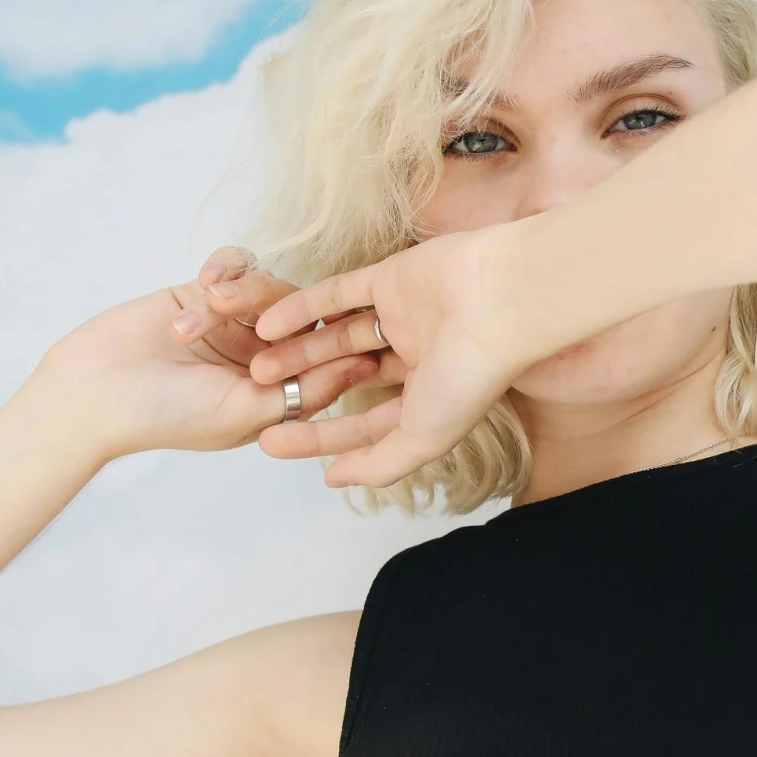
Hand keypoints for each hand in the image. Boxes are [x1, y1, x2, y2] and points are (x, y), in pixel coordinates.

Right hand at [33, 246, 385, 459]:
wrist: (92, 392)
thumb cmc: (167, 416)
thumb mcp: (245, 412)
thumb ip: (305, 391)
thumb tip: (363, 367)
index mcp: (278, 392)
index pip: (326, 360)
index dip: (342, 345)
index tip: (356, 334)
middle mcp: (260, 356)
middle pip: (300, 316)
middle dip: (280, 311)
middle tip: (255, 320)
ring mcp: (231, 323)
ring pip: (267, 286)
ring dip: (243, 289)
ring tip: (210, 300)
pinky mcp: (200, 293)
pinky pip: (233, 264)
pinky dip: (226, 267)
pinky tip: (207, 282)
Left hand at [249, 227, 518, 488]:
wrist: (501, 301)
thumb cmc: (471, 374)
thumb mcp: (424, 437)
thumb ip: (380, 463)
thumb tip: (334, 480)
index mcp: (431, 397)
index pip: (368, 423)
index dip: (321, 437)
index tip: (272, 441)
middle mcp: (418, 357)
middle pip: (348, 378)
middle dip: (305, 389)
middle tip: (258, 397)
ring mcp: (405, 315)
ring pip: (339, 337)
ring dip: (298, 351)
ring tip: (256, 366)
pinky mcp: (392, 276)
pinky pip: (338, 294)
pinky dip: (303, 308)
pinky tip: (267, 324)